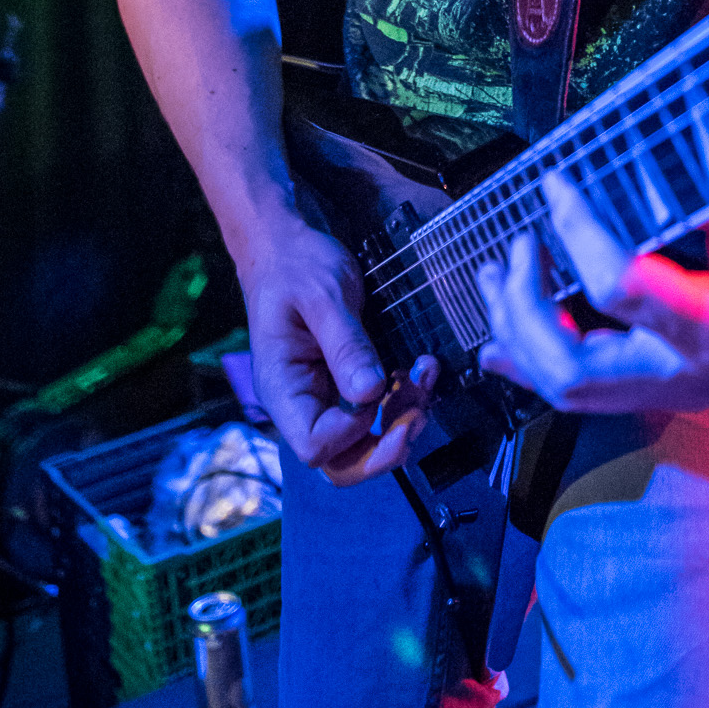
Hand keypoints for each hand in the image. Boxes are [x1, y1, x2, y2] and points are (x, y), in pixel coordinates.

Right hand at [243, 209, 438, 483]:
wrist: (286, 245)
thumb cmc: (296, 265)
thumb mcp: (324, 297)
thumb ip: (346, 346)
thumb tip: (370, 395)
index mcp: (283, 388)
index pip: (316, 447)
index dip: (355, 434)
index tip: (380, 391)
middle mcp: (300, 403)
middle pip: (341, 462)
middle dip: (387, 446)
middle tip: (420, 409)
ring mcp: (322, 397)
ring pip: (364, 442)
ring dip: (401, 420)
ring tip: (425, 378)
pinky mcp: (343, 384)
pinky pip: (373, 411)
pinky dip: (401, 400)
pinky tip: (418, 370)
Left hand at [478, 173, 708, 413]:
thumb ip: (707, 187)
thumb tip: (633, 146)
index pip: (622, 287)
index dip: (577, 232)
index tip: (556, 184)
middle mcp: (689, 370)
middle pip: (574, 367)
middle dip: (525, 306)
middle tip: (516, 244)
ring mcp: (674, 388)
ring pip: (569, 389)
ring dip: (519, 333)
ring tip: (496, 273)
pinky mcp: (665, 387)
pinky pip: (584, 391)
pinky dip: (533, 362)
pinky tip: (498, 338)